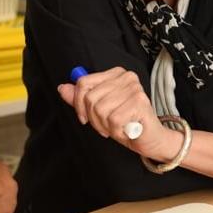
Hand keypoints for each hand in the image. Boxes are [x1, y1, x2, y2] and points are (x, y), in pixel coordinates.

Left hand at [58, 66, 173, 157]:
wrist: (151, 139)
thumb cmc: (125, 122)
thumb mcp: (99, 110)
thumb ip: (81, 98)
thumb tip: (62, 88)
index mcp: (115, 73)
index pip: (83, 83)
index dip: (78, 104)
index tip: (84, 118)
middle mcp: (126, 77)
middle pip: (90, 98)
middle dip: (94, 119)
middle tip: (106, 126)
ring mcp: (134, 88)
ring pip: (100, 110)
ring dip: (105, 126)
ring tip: (117, 127)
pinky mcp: (139, 102)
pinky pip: (113, 120)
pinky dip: (116, 131)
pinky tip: (125, 130)